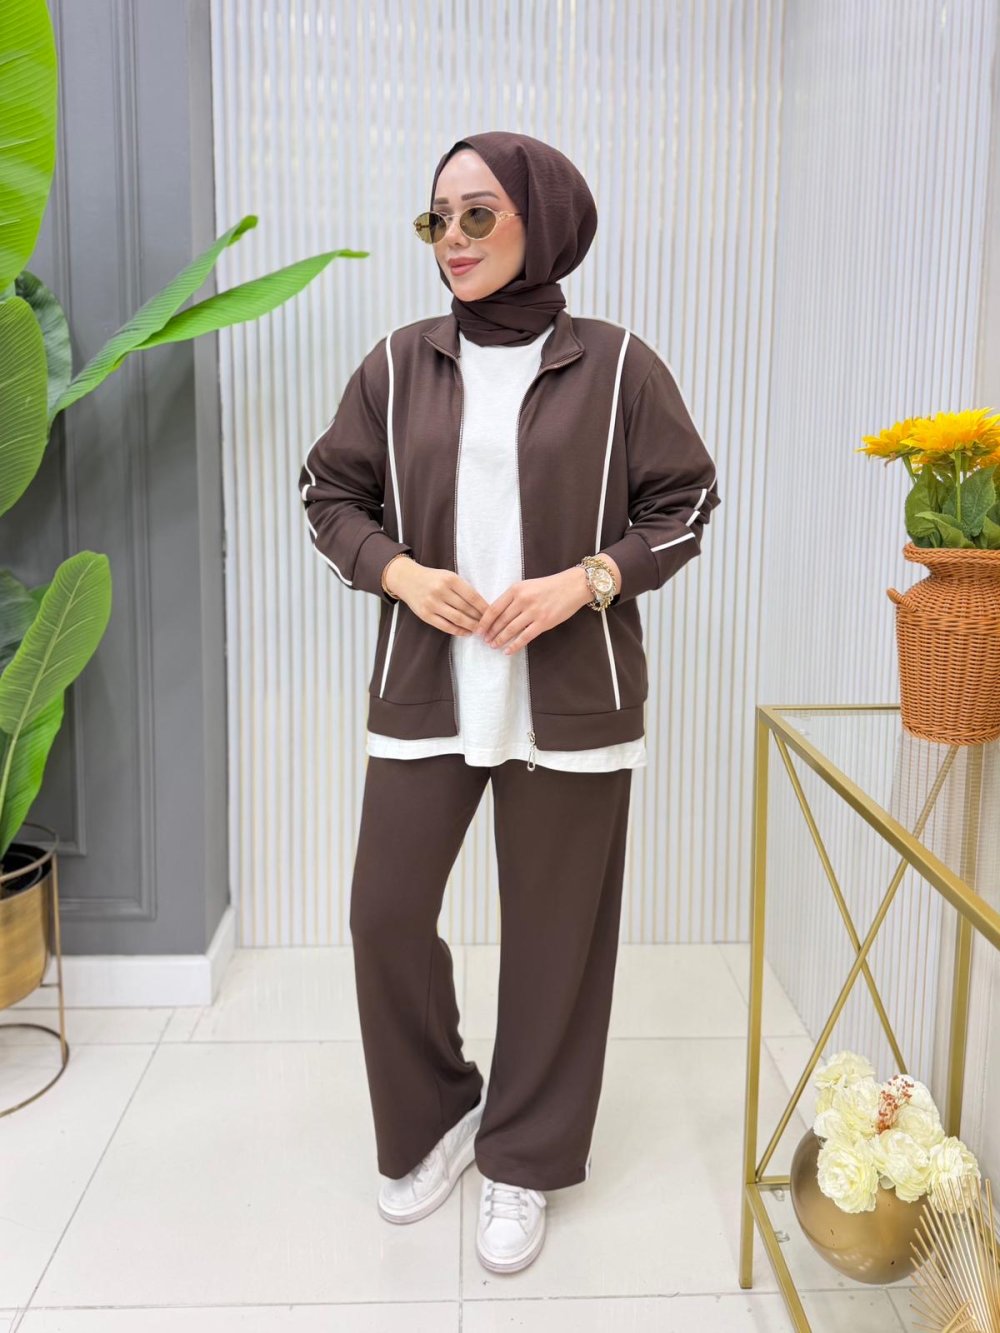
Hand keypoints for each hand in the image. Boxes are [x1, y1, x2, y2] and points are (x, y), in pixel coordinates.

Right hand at [386, 558, 488, 636]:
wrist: (407, 579)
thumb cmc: (433, 578)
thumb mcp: (448, 576)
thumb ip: (463, 588)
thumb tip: (482, 606)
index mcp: (450, 579)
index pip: (472, 596)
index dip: (484, 607)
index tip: (492, 614)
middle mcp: (441, 591)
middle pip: (466, 609)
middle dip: (480, 619)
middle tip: (489, 625)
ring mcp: (432, 604)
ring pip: (458, 619)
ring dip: (471, 626)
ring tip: (480, 630)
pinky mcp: (425, 614)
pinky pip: (446, 626)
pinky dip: (458, 631)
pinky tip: (466, 632)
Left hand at [474, 569, 593, 654]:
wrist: (573, 586)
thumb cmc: (550, 586)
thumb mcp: (527, 585)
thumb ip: (513, 597)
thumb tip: (498, 614)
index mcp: (516, 589)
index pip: (494, 608)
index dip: (484, 621)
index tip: (478, 630)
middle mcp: (522, 600)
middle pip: (500, 620)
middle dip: (490, 632)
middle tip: (485, 641)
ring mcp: (533, 612)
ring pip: (510, 630)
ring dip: (499, 639)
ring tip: (493, 646)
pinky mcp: (544, 622)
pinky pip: (525, 637)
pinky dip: (514, 646)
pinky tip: (507, 651)